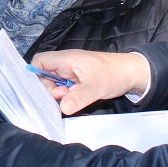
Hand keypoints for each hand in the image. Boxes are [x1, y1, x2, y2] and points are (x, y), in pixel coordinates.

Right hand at [30, 50, 150, 114]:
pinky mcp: (77, 81)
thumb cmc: (115, 73)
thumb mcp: (96, 87)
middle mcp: (67, 65)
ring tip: (71, 99)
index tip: (39, 90)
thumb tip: (63, 108)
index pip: (40, 61)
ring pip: (55, 84)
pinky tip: (75, 101)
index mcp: (67, 59)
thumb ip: (79, 97)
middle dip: (49, 89)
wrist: (132, 73)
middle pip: (45, 75)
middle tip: (62, 97)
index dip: (35, 74)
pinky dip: (67, 97)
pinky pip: (65, 89)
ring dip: (59, 95)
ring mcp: (72, 73)